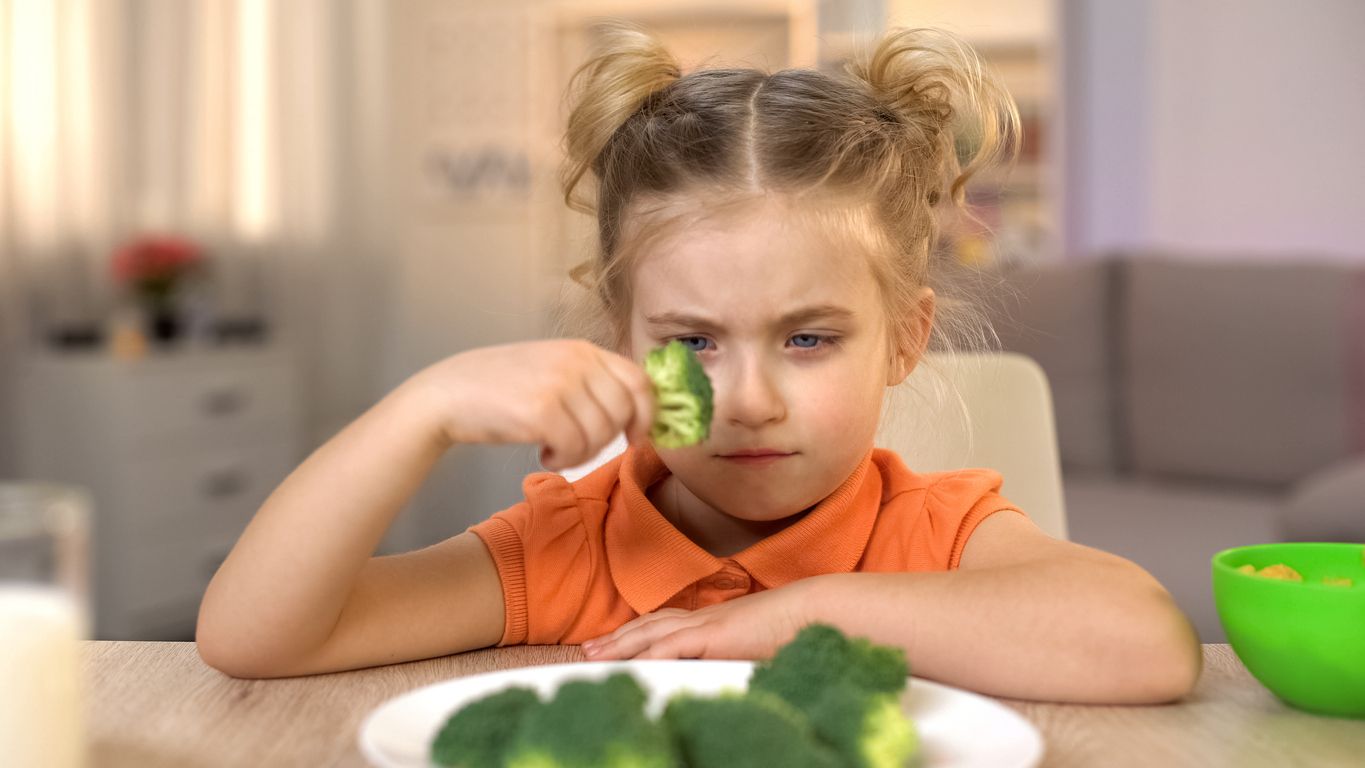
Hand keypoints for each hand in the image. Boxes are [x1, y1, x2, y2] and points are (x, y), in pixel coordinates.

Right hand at [407, 339, 654, 469]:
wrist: (448, 394)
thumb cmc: (501, 388)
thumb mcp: (552, 369)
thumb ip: (590, 382)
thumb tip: (635, 415)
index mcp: (583, 349)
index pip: (639, 381)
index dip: (646, 414)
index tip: (634, 437)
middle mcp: (576, 360)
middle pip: (624, 412)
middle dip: (608, 440)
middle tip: (580, 446)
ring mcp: (559, 383)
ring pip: (602, 434)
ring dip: (583, 453)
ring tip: (557, 450)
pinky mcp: (541, 409)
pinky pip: (576, 447)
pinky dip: (564, 460)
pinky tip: (543, 454)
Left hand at [579, 582, 814, 660]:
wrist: (818, 609)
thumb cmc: (798, 628)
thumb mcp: (760, 644)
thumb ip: (740, 652)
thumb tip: (730, 664)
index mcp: (716, 619)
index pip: (667, 623)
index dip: (637, 632)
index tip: (614, 642)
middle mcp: (706, 617)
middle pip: (650, 625)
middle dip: (617, 638)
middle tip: (587, 650)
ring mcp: (709, 623)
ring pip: (652, 632)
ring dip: (620, 645)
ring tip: (594, 656)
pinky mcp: (715, 635)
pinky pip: (673, 646)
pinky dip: (647, 654)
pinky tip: (628, 665)